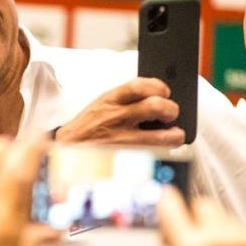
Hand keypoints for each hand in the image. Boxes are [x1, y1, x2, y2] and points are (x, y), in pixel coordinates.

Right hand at [55, 78, 185, 146]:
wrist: (69, 149)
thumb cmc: (91, 125)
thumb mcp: (103, 104)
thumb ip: (126, 100)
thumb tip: (159, 98)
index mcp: (110, 100)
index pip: (139, 86)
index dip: (158, 86)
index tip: (165, 91)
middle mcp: (117, 118)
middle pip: (155, 107)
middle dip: (171, 109)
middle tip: (172, 113)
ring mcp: (123, 141)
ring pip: (162, 137)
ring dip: (176, 135)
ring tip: (176, 134)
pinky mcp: (127, 159)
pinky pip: (155, 154)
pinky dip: (166, 150)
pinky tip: (167, 147)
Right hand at [158, 187, 245, 245]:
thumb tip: (173, 233)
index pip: (172, 207)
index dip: (167, 201)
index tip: (167, 198)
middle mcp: (216, 237)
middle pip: (202, 205)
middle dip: (195, 216)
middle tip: (193, 233)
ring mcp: (242, 240)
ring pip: (225, 216)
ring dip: (216, 227)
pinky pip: (242, 230)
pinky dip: (235, 238)